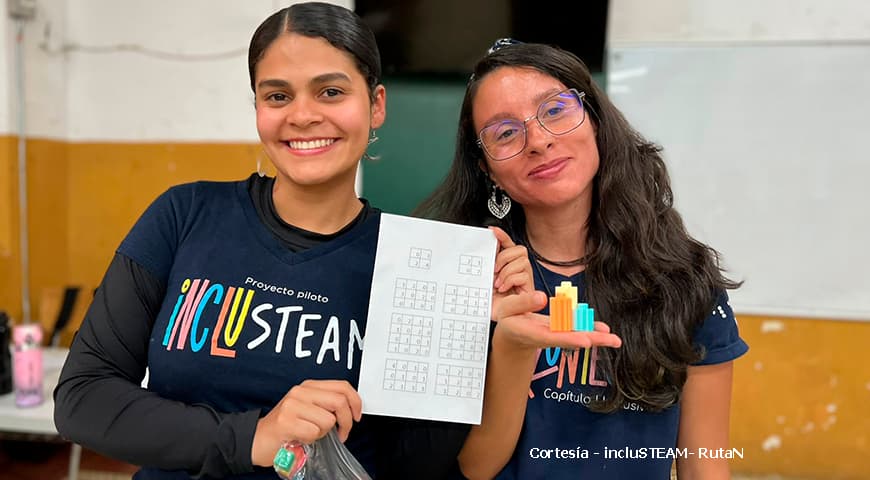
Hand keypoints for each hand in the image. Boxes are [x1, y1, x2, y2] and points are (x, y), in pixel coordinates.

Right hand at [250, 379, 361, 466]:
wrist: (257, 438)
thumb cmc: (286, 426)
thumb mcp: (308, 408)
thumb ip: (327, 404)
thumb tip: (352, 409)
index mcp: (308, 386)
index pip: (342, 386)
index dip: (355, 401)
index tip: (357, 416)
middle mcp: (300, 391)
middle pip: (339, 401)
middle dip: (346, 421)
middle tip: (343, 433)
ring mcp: (292, 405)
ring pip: (328, 420)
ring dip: (324, 432)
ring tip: (310, 433)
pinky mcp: (286, 421)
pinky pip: (314, 432)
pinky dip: (311, 439)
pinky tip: (300, 437)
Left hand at [490, 227, 532, 319]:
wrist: (496, 317)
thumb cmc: (491, 300)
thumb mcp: (486, 278)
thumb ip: (490, 261)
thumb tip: (489, 245)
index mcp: (506, 264)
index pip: (508, 244)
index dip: (502, 236)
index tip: (492, 231)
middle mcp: (517, 269)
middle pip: (519, 249)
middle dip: (504, 257)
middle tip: (495, 270)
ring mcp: (524, 277)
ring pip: (522, 260)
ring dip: (507, 271)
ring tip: (498, 283)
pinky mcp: (529, 288)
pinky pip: (522, 275)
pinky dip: (510, 280)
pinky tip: (503, 288)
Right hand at [494, 290, 622, 350]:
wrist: (510, 336)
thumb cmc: (507, 321)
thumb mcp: (506, 309)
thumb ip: (523, 302)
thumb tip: (542, 297)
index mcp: (531, 333)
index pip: (552, 336)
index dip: (569, 339)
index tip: (585, 340)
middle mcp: (546, 337)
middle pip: (570, 339)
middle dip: (591, 340)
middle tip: (611, 340)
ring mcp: (555, 335)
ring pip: (577, 336)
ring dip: (595, 337)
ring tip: (613, 339)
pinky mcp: (561, 331)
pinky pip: (576, 331)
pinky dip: (589, 330)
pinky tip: (603, 331)